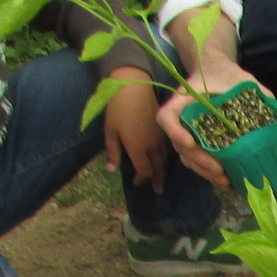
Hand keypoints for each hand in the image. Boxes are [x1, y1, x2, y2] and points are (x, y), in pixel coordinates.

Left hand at [102, 71, 165, 191]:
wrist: (133, 86)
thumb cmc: (118, 108)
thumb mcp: (110, 130)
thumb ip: (113, 152)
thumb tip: (112, 170)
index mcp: (138, 148)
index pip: (144, 171)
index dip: (141, 179)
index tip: (136, 183)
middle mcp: (152, 147)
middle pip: (157, 168)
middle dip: (157, 180)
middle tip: (157, 190)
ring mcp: (159, 138)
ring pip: (163, 159)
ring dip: (161, 170)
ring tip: (160, 177)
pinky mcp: (162, 130)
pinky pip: (165, 149)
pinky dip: (163, 157)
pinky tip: (161, 158)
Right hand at [157, 63, 266, 189]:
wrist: (222, 76)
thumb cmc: (227, 76)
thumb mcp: (241, 78)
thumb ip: (254, 90)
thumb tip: (270, 106)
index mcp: (184, 101)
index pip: (167, 117)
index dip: (175, 132)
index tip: (190, 143)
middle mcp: (182, 119)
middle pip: (180, 146)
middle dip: (199, 161)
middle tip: (219, 171)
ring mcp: (189, 133)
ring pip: (189, 158)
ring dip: (204, 172)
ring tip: (225, 181)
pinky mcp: (200, 143)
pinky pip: (198, 162)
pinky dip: (209, 173)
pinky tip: (226, 181)